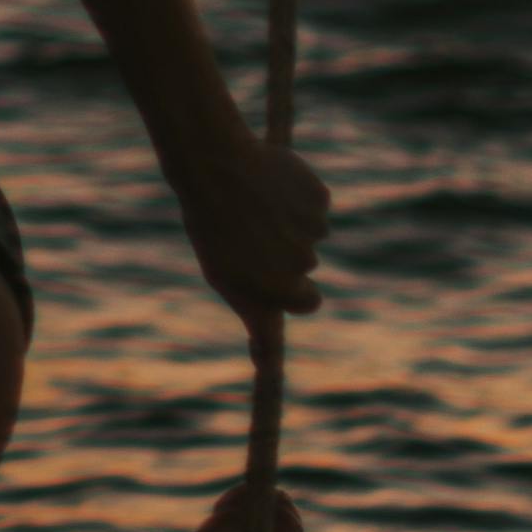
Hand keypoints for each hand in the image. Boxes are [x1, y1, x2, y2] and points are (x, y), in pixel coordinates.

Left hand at [176, 143, 328, 333]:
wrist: (213, 167)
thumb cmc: (213, 228)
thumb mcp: (225, 278)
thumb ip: (256, 318)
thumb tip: (266, 364)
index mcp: (278, 288)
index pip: (308, 302)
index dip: (297, 290)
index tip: (288, 281)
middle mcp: (301, 263)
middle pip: (305, 263)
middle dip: (286, 250)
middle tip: (251, 230)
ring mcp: (312, 229)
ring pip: (311, 231)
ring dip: (291, 220)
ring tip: (256, 204)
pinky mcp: (319, 198)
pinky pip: (315, 202)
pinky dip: (299, 195)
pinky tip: (271, 185)